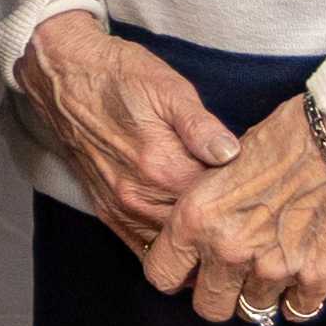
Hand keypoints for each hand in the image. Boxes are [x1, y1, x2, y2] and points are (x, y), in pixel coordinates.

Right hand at [8, 11, 241, 253]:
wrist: (62, 75)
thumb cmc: (119, 74)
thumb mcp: (169, 88)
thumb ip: (202, 127)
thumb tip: (233, 155)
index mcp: (163, 167)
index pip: (220, 206)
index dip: (246, 202)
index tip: (263, 193)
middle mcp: (140, 196)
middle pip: (199, 235)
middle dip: (226, 229)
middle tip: (250, 217)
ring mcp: (120, 207)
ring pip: (173, 250)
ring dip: (198, 245)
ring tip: (224, 231)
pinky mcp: (106, 210)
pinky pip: (142, 249)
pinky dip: (168, 250)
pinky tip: (187, 238)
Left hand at [143, 100, 325, 325]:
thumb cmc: (278, 145)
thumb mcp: (216, 171)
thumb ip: (200, 215)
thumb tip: (191, 251)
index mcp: (195, 219)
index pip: (161, 276)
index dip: (175, 275)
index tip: (189, 271)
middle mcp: (228, 249)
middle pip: (208, 308)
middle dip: (217, 295)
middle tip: (232, 279)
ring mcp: (273, 267)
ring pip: (253, 310)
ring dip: (260, 294)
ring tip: (271, 265)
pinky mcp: (316, 275)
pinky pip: (298, 309)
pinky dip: (298, 298)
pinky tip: (300, 273)